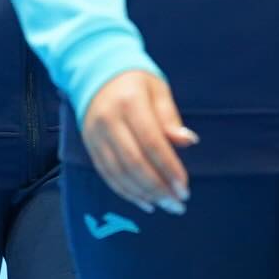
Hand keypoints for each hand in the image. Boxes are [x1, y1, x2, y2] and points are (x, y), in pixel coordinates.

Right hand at [81, 70, 197, 213]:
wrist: (96, 72)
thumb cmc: (135, 82)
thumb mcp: (157, 90)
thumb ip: (170, 118)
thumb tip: (188, 141)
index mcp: (130, 102)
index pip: (152, 142)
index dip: (169, 168)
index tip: (184, 188)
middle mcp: (109, 120)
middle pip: (134, 163)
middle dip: (158, 188)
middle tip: (178, 204)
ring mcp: (96, 135)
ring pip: (119, 173)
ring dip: (144, 195)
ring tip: (165, 206)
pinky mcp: (90, 146)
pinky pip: (107, 175)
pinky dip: (126, 192)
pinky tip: (144, 201)